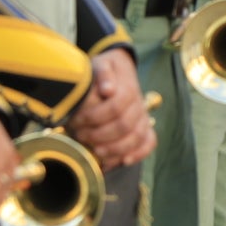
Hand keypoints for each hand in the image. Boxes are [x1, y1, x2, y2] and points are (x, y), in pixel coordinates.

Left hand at [69, 48, 155, 169]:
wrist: (118, 70)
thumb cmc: (104, 70)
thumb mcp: (100, 64)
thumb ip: (103, 74)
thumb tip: (108, 89)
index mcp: (128, 88)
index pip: (115, 107)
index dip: (94, 117)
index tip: (76, 121)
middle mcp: (139, 105)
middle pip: (125, 125)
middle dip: (100, 135)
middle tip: (81, 136)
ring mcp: (143, 117)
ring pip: (137, 137)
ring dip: (116, 148)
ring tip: (97, 152)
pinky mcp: (144, 127)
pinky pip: (149, 142)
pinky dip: (139, 153)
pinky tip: (123, 161)